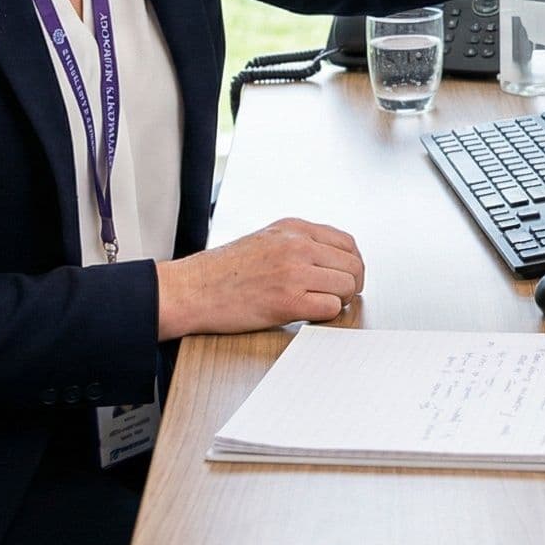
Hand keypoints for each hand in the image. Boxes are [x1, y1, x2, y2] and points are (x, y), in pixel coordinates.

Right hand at [155, 217, 363, 338]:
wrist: (191, 290)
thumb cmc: (222, 271)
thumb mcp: (266, 240)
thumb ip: (298, 244)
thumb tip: (331, 261)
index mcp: (293, 228)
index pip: (347, 243)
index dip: (352, 264)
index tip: (345, 277)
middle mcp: (297, 245)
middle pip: (353, 265)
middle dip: (351, 284)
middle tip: (338, 296)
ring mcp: (294, 271)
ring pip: (346, 286)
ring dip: (339, 300)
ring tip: (320, 305)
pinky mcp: (287, 300)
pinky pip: (330, 308)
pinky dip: (326, 315)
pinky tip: (309, 314)